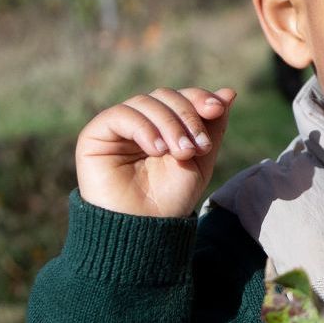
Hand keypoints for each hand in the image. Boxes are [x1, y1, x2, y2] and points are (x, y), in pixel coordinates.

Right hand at [75, 87, 236, 217]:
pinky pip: (121, 115)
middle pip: (164, 96)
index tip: (216, 110)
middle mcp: (138, 123)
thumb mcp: (200, 160)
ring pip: (145, 103)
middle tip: (197, 147)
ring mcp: (116, 128)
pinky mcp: (95, 135)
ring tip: (180, 153)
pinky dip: (144, 128)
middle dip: (187, 116)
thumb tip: (229, 92)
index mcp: (162, 126)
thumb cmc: (170, 199)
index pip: (179, 97)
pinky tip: (156, 150)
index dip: (198, 98)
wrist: (143, 229)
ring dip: (169, 124)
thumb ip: (213, 126)